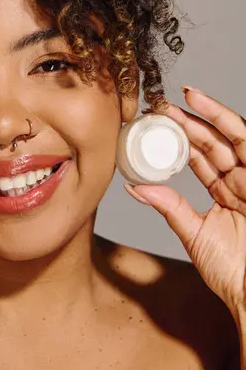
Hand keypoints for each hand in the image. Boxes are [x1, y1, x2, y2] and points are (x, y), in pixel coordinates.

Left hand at [125, 86, 245, 316]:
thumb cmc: (234, 271)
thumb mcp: (195, 233)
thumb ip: (170, 208)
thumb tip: (136, 188)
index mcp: (225, 194)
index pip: (201, 158)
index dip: (181, 139)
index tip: (157, 124)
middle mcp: (241, 182)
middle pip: (215, 143)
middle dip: (190, 122)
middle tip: (164, 107)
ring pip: (232, 138)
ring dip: (209, 115)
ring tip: (185, 98)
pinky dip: (230, 124)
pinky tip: (211, 109)